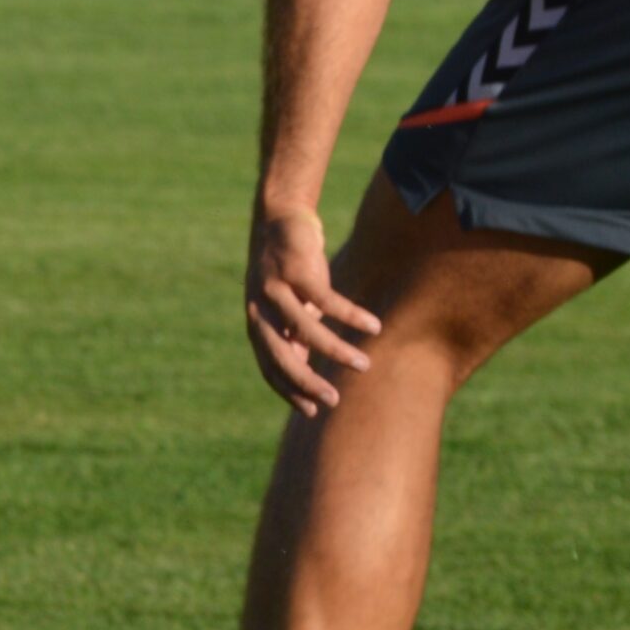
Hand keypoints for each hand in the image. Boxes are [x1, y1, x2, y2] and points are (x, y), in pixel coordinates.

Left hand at [245, 207, 380, 416]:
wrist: (280, 217)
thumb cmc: (288, 270)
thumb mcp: (288, 307)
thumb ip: (293, 336)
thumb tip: (305, 369)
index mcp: (257, 324)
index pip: (270, 367)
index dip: (289, 391)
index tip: (312, 412)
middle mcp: (260, 310)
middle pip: (281, 355)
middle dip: (307, 382)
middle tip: (333, 401)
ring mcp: (275, 289)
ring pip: (307, 330)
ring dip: (337, 350)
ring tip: (364, 365)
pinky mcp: (296, 269)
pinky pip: (327, 301)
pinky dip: (351, 316)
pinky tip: (372, 326)